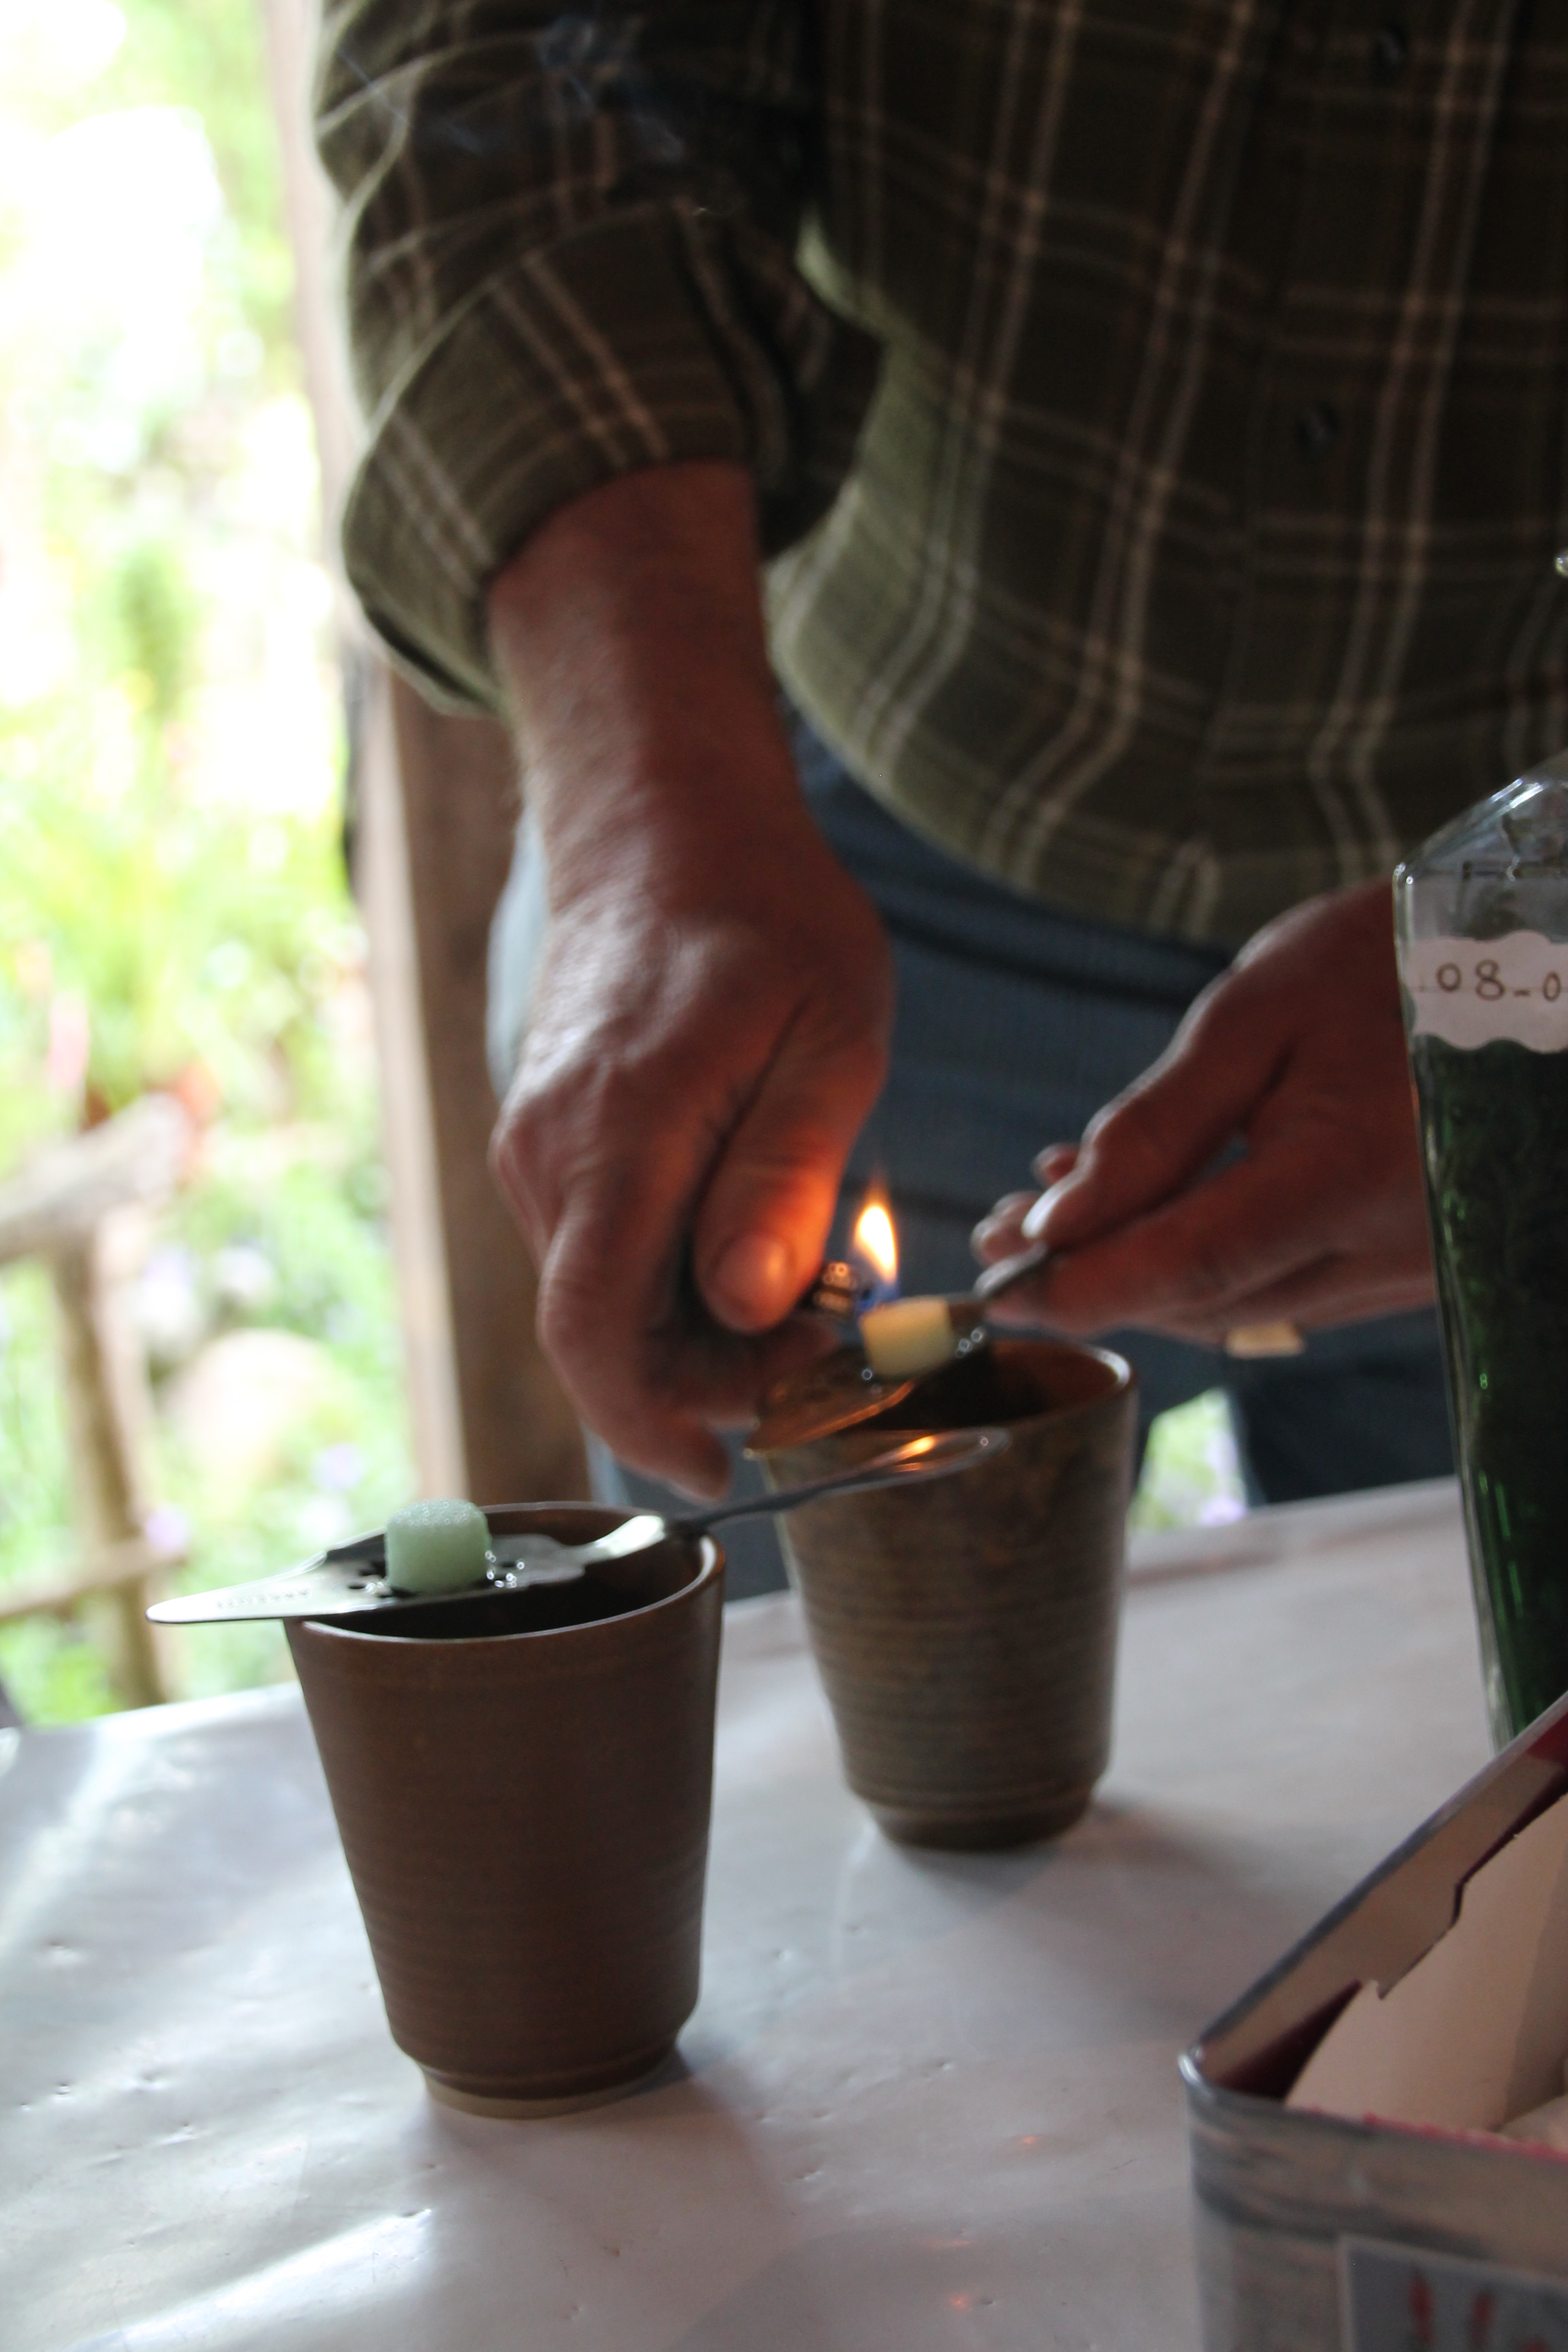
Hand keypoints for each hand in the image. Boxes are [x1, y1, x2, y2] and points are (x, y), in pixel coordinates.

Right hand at [487, 464, 892, 1494]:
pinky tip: (755, 1243)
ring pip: (605, 1301)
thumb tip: (746, 1308)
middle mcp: (550, 1158)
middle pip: (605, 1337)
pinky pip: (603, 1252)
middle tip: (830, 1351)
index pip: (596, 1336)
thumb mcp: (829, 1038)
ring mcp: (537, 1154)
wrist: (664, 827)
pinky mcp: (550, 1149)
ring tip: (811, 1281)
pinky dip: (675, 1282)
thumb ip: (785, 1177)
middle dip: (713, 1381)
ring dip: (701, 1332)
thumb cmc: (767, 918)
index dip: (655, 1426)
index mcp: (619, 1135)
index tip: (734, 1466)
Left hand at [972, 881, 1434, 1342]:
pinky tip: (1144, 1205)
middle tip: (1000, 1236)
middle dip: (1091, 1278)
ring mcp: (1403, 1268)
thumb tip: (1057, 1220)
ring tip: (1050, 1213)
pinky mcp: (1405, 1263)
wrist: (1522, 959)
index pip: (1190, 1265)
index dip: (1083, 1287)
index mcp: (1349, 1178)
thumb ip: (1155, 1126)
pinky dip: (1202, 1257)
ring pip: (1238, 1304)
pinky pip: (1283, 1283)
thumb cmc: (1387, 961)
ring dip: (1138, 1270)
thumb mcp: (1256, 1013)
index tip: (995, 1287)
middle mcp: (1387, 1248)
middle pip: (1204, 1300)